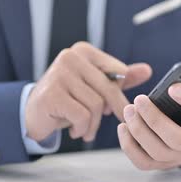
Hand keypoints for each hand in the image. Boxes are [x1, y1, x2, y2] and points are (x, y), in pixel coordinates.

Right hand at [25, 42, 151, 141]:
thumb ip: (119, 78)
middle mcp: (70, 57)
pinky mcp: (52, 94)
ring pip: (96, 105)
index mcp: (84, 51)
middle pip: (108, 89)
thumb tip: (147, 71)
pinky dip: (82, 128)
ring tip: (84, 129)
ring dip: (93, 124)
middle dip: (110, 110)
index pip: (118, 71)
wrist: (33, 113)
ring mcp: (59, 74)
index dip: (117, 93)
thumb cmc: (67, 99)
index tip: (109, 106)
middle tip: (105, 121)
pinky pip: (82, 116)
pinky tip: (74, 131)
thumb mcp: (94, 86)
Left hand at [118, 84, 180, 169]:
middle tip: (140, 99)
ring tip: (129, 109)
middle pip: (176, 138)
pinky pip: (142, 161)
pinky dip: (129, 145)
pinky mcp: (159, 165)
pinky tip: (123, 126)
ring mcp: (177, 158)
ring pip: (156, 151)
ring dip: (139, 130)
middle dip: (155, 119)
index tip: (173, 87)